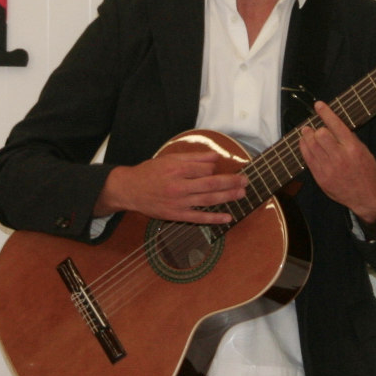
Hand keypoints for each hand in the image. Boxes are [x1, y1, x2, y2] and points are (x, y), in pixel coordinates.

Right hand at [94, 151, 247, 224]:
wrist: (129, 190)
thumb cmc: (149, 172)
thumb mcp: (169, 159)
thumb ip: (193, 158)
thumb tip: (214, 157)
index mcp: (178, 170)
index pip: (205, 169)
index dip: (217, 169)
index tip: (226, 169)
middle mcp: (180, 186)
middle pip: (212, 184)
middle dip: (231, 182)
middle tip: (246, 180)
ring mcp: (179, 203)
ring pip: (208, 200)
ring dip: (228, 197)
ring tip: (242, 194)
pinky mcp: (176, 215)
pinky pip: (199, 218)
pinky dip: (214, 218)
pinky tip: (228, 217)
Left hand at [298, 101, 375, 228]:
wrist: (368, 198)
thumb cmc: (368, 173)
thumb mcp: (364, 151)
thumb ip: (348, 139)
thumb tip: (333, 125)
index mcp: (353, 148)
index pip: (335, 125)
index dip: (325, 113)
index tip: (319, 105)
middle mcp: (340, 157)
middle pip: (319, 134)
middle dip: (315, 128)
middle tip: (313, 127)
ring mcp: (329, 168)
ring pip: (310, 145)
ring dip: (307, 136)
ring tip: (306, 133)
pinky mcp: (321, 178)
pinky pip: (307, 159)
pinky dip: (304, 148)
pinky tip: (305, 145)